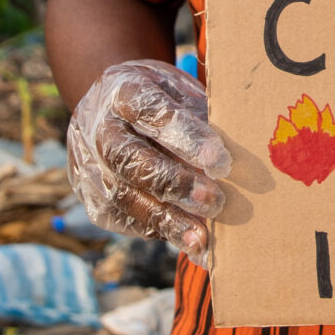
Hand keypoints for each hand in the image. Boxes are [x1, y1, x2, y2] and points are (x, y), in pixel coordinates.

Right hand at [65, 59, 232, 268]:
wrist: (104, 110)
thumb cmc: (159, 100)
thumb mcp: (179, 91)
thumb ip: (202, 115)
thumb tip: (243, 149)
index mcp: (123, 90)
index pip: (151, 112)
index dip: (185, 136)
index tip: (221, 160)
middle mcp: (99, 129)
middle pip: (132, 159)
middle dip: (176, 184)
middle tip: (216, 201)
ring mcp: (91, 168)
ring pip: (126, 198)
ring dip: (168, 220)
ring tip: (204, 240)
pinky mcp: (96, 201)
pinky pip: (127, 221)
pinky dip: (162, 233)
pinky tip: (192, 244)